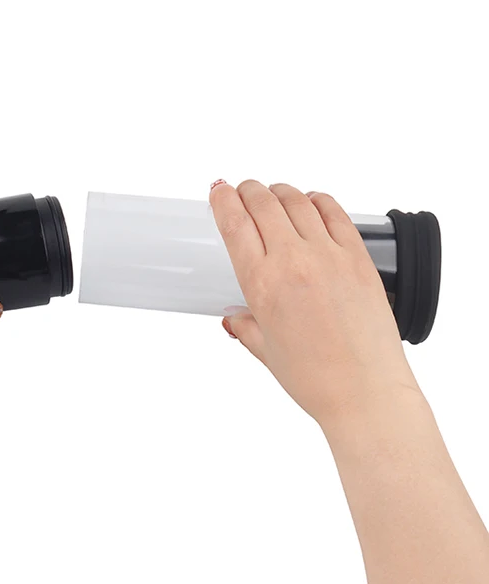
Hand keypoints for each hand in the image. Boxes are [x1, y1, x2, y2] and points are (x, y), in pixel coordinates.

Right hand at [210, 180, 419, 425]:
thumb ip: (245, 326)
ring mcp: (329, 256)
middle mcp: (293, 262)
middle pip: (263, 203)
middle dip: (248, 190)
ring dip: (279, 191)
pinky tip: (311, 202)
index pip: (234, 223)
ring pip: (297, 201)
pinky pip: (335, 213)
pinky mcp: (359, 258)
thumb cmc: (317, 379)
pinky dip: (318, 200)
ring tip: (273, 194)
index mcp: (262, 285)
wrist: (366, 393)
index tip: (219, 190)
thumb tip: (234, 316)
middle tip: (243, 191)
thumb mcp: (265, 351)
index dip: (223, 199)